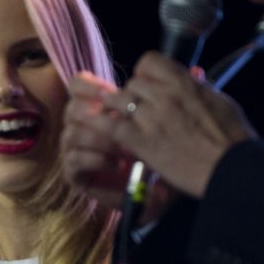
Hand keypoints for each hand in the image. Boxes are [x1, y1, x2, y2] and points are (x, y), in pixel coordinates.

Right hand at [62, 73, 176, 223]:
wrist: (160, 193)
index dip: (89, 85)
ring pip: (71, 135)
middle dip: (94, 114)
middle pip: (72, 109)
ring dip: (98, 140)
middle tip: (116, 121)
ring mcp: (77, 151)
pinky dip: (95, 160)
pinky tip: (118, 165)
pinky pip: (73, 161)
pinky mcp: (77, 176)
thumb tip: (192, 70)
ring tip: (123, 149)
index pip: (79, 85)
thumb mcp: (168, 123)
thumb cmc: (165, 154)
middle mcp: (84, 127)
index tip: (109, 92)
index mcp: (100, 108)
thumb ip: (171, 97)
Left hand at [86, 53, 255, 198]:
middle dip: (131, 97)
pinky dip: (103, 127)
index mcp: (185, 83)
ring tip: (121, 123)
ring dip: (116, 111)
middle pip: (132, 83)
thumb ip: (200, 87)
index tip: (148, 87)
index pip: (149, 61)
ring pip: (117, 101)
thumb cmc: (232, 140)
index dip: (144, 74)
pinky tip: (104, 133)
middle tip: (136, 113)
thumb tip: (193, 75)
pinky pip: (110, 126)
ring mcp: (152, 117)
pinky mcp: (142, 141)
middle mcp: (166, 95)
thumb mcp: (219, 101)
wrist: (233, 168)